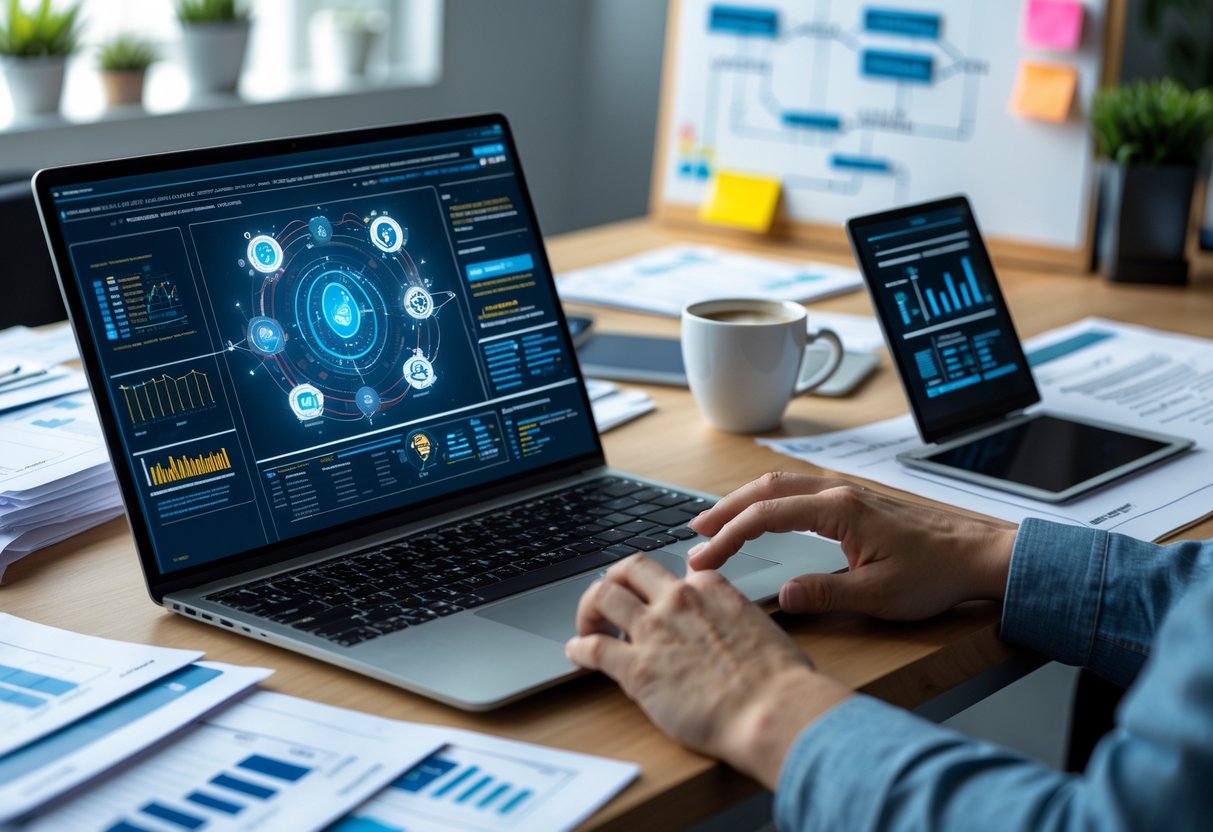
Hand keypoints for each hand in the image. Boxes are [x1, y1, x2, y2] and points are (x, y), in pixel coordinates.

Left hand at [566, 554, 850, 788]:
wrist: (772, 710)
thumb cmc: (780, 680)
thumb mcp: (762, 627)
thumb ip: (736, 617)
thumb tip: (735, 628)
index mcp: (712, 588)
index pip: (675, 570)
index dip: (663, 584)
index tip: (658, 597)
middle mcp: (678, 600)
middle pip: (629, 569)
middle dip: (614, 580)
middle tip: (609, 601)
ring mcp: (653, 631)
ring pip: (602, 596)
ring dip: (588, 609)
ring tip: (587, 626)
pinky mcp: (636, 668)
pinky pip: (592, 647)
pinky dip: (578, 647)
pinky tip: (576, 654)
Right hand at [688, 472, 1015, 620]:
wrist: (977, 555)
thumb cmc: (935, 573)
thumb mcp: (879, 595)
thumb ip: (825, 594)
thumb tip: (782, 596)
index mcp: (840, 510)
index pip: (766, 516)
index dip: (729, 536)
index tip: (704, 559)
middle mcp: (839, 493)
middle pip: (766, 489)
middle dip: (725, 509)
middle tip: (695, 533)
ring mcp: (846, 493)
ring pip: (780, 485)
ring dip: (744, 501)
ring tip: (716, 523)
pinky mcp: (853, 502)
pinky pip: (797, 491)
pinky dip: (767, 501)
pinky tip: (761, 517)